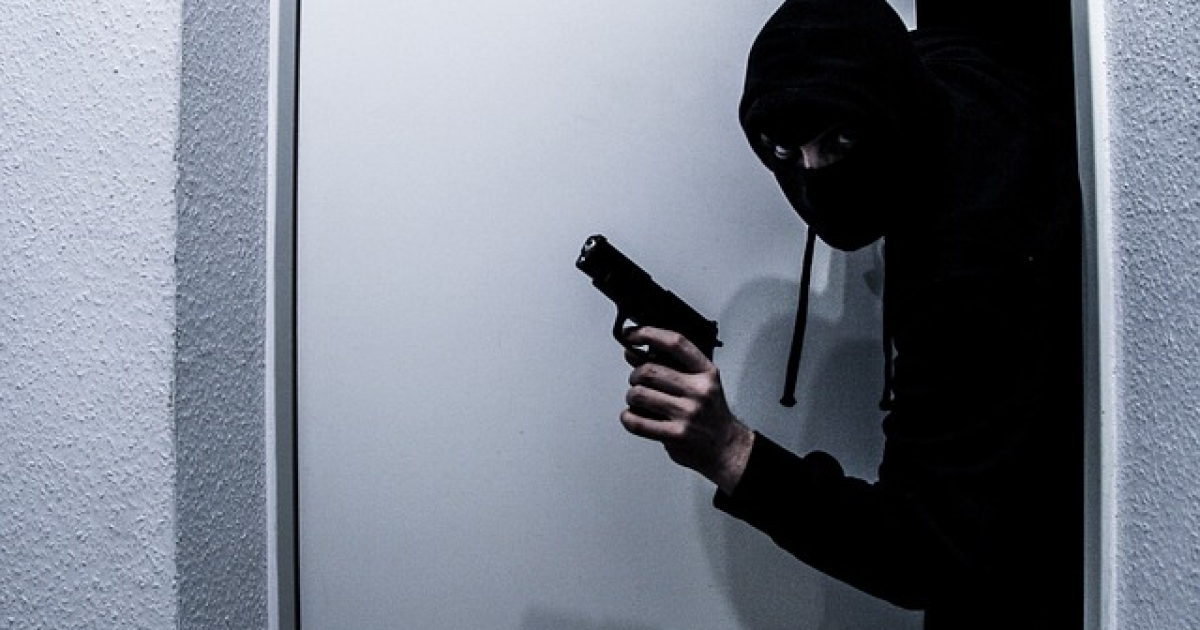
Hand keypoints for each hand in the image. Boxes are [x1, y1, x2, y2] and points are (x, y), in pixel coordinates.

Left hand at [621, 326, 754, 493]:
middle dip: (635, 375)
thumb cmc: (711, 414)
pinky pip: (638, 422)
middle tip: (637, 382)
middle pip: (649, 371)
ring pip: (640, 394)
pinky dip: (628, 417)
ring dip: (632, 396)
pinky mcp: (676, 435)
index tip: (631, 333)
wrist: (727, 448)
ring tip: (638, 401)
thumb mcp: (698, 383)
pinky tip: (632, 416)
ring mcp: (688, 413)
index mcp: (706, 372)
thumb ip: (668, 367)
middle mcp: (699, 390)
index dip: (649, 333)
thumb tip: (633, 353)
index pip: (675, 343)